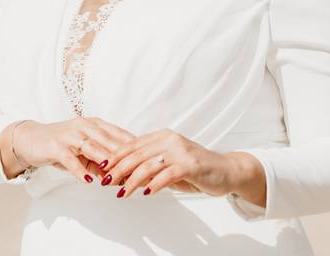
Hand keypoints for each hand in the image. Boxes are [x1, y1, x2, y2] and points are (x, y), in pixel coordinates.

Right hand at [12, 117, 136, 183]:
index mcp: (95, 124)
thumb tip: (121, 176)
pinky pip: (70, 159)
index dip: (135, 148)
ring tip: (119, 177)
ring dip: (106, 163)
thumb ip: (101, 161)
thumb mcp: (84, 151)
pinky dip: (80, 170)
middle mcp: (84, 126)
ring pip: (93, 148)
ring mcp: (70, 135)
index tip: (148, 160)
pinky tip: (89, 180)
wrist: (30, 139)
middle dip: (125, 157)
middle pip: (109, 141)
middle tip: (140, 172)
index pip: (119, 135)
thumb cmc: (61, 145)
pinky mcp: (56, 146)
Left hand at [101, 128, 250, 198]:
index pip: (133, 144)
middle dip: (118, 169)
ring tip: (123, 193)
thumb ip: (151, 165)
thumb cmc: (196, 169)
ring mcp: (181, 152)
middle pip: (137, 154)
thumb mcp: (171, 163)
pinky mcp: (190, 165)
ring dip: (132, 181)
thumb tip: (125, 175)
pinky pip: (167, 175)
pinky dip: (154, 185)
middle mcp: (170, 140)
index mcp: (163, 136)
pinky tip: (146, 193)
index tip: (102, 168)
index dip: (115, 156)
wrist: (226, 170)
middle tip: (106, 181)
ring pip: (148, 166)